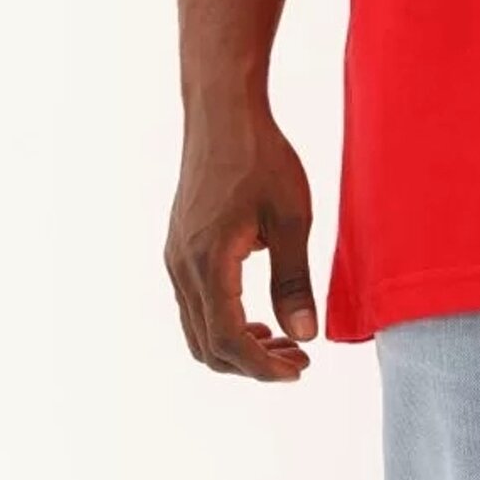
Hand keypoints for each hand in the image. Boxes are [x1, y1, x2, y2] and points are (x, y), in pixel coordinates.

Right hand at [164, 97, 318, 378]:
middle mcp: (182, 267)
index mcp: (208, 263)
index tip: (299, 370)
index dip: (263, 367)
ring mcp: (175, 256)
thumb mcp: (291, 218)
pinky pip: (194, 304)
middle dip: (252, 364)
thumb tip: (304, 335)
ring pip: (197, 328)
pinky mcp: (179, 245)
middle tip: (297, 360)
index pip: (229, 341)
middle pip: (207, 346)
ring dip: (237, 345)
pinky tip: (257, 313)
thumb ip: (294, 280)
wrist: (222, 110)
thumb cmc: (261, 156)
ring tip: (282, 342)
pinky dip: (223, 321)